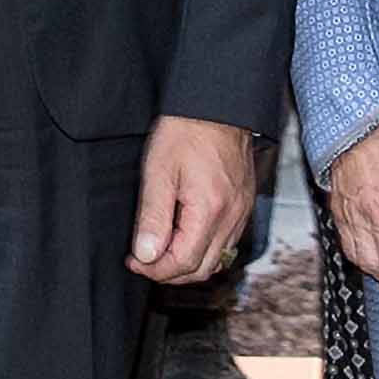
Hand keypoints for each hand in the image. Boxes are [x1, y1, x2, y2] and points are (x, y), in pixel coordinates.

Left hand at [127, 113, 261, 291]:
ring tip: (162, 250)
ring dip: (188, 264)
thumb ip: (152, 218)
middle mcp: (232, 216)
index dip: (154, 269)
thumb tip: (146, 255)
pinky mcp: (243, 204)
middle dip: (170, 272)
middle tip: (144, 260)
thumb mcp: (158, 172)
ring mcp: (241, 212)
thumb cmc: (187, 131)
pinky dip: (205, 249)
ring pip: (218, 259)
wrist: (217, 106)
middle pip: (202, 269)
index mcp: (209, 210)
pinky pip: (227, 242)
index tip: (135, 261)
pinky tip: (185, 237)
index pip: (183, 262)